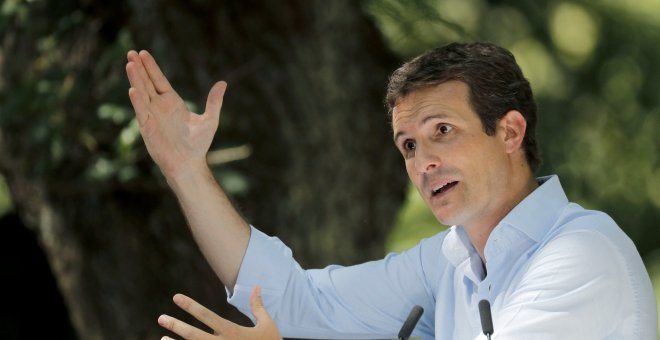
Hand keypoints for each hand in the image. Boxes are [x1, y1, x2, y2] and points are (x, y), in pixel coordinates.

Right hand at [125, 50, 226, 179]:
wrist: (190, 164)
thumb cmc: (198, 144)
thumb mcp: (210, 120)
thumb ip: (214, 102)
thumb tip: (223, 83)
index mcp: (172, 102)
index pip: (158, 80)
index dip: (151, 67)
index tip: (143, 53)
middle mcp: (159, 107)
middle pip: (147, 83)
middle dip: (139, 69)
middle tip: (130, 53)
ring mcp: (152, 116)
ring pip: (142, 94)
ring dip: (135, 80)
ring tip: (129, 65)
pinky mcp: (148, 129)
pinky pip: (142, 112)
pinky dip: (137, 102)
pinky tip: (133, 90)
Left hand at [158, 285, 281, 339]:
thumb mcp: (267, 325)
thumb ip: (258, 306)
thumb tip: (256, 286)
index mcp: (233, 332)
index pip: (207, 316)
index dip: (191, 306)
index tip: (176, 298)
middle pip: (195, 335)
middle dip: (177, 326)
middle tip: (161, 318)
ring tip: (162, 339)